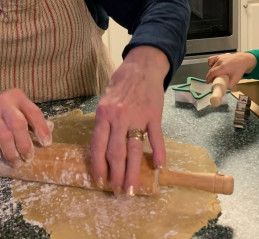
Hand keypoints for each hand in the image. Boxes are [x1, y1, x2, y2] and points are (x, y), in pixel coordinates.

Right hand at [0, 85, 51, 166]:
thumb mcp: (15, 106)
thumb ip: (29, 116)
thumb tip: (48, 130)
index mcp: (18, 97)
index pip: (34, 112)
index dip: (42, 129)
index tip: (46, 144)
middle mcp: (4, 102)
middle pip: (18, 125)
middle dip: (25, 145)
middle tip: (28, 158)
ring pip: (3, 135)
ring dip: (11, 152)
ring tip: (16, 162)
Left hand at [89, 45, 167, 195]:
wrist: (142, 66)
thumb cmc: (121, 83)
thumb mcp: (105, 100)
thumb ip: (104, 122)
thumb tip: (101, 148)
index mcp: (104, 115)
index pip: (98, 146)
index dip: (98, 166)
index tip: (100, 181)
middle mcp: (119, 117)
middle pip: (116, 153)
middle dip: (116, 175)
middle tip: (118, 192)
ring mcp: (137, 116)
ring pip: (134, 149)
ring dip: (133, 171)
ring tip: (132, 188)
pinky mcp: (153, 115)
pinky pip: (156, 137)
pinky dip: (159, 152)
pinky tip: (159, 166)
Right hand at [205, 52, 256, 87]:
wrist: (243, 60)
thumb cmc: (239, 69)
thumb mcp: (236, 80)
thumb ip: (230, 86)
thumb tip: (224, 89)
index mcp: (224, 67)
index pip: (212, 73)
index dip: (208, 78)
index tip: (208, 82)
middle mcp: (220, 61)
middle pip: (211, 70)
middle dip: (211, 76)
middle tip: (215, 80)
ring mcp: (219, 58)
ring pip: (211, 65)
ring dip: (212, 71)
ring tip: (216, 74)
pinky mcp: (219, 56)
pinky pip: (211, 60)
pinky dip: (211, 64)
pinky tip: (215, 67)